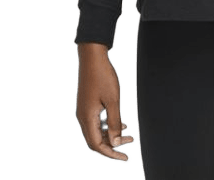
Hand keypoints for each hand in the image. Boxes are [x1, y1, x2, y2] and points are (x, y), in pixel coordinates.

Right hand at [75, 43, 137, 161]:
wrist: (92, 56)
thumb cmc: (103, 75)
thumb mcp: (113, 100)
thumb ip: (114, 122)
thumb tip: (116, 143)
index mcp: (86, 118)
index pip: (97, 145)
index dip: (111, 153)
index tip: (125, 157)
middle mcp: (82, 117)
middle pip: (96, 141)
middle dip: (113, 145)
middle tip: (130, 145)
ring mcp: (83, 110)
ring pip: (96, 131)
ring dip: (112, 135)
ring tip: (129, 133)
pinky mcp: (86, 104)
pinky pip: (96, 121)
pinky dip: (108, 125)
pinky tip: (121, 121)